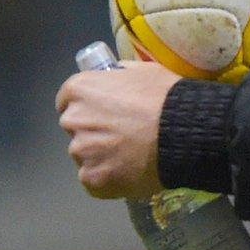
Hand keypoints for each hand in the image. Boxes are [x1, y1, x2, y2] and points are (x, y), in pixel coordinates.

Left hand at [56, 60, 179, 198]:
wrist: (182, 132)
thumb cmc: (164, 97)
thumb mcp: (142, 71)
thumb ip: (118, 76)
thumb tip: (113, 79)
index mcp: (81, 89)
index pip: (67, 99)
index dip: (88, 105)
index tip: (104, 111)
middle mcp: (73, 120)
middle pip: (75, 127)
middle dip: (92, 130)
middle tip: (122, 133)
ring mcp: (81, 152)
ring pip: (84, 154)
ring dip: (100, 154)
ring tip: (130, 155)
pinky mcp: (92, 179)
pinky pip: (94, 178)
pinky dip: (108, 177)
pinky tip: (129, 172)